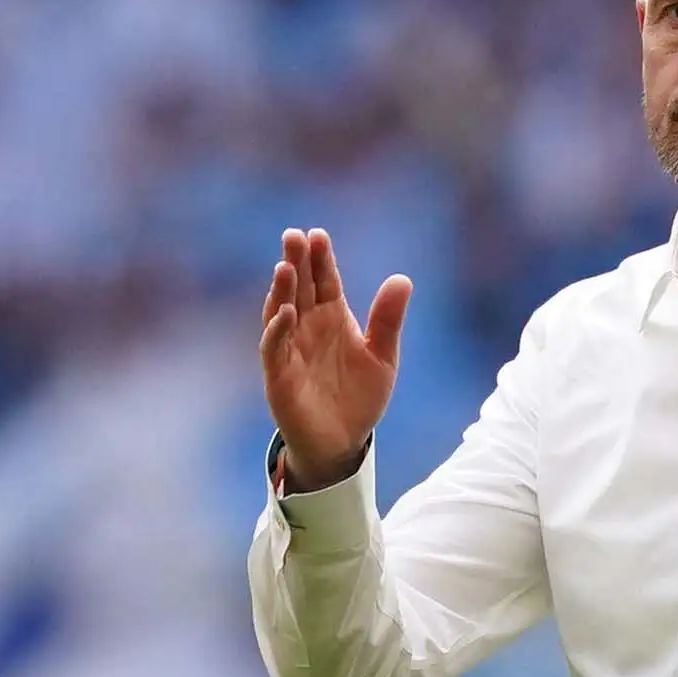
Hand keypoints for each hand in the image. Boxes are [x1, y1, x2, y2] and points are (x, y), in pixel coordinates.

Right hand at [261, 228, 412, 490]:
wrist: (344, 442)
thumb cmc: (359, 396)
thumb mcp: (383, 356)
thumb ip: (388, 319)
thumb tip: (403, 279)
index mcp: (333, 319)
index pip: (325, 281)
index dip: (321, 259)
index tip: (318, 234)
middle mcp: (308, 328)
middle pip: (300, 289)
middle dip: (296, 262)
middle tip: (293, 235)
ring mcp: (291, 350)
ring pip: (281, 313)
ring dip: (282, 290)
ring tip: (286, 265)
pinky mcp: (279, 376)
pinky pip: (274, 349)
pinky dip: (277, 330)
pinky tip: (285, 312)